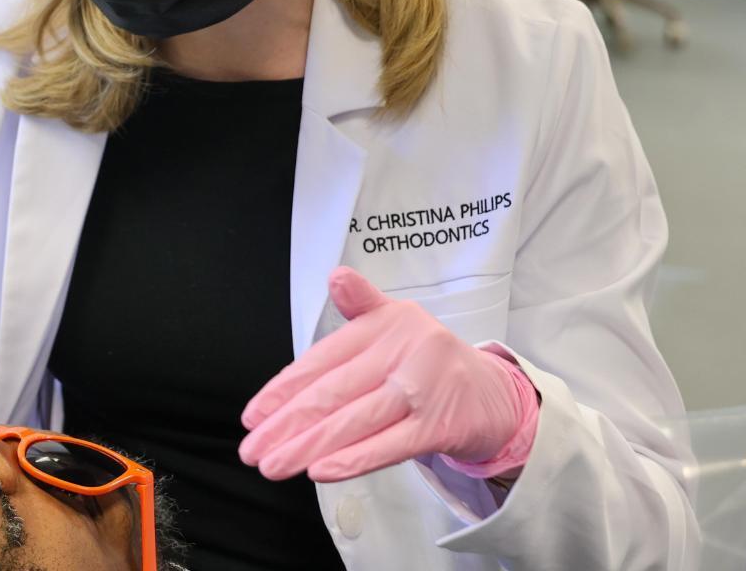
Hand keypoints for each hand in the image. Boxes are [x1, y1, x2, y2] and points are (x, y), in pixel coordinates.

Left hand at [238, 268, 538, 482]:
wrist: (492, 393)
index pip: (322, 360)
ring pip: (354, 421)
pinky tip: (320, 469)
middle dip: (286, 425)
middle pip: (332, 393)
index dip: (283, 390)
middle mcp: (402, 352)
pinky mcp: (438, 426)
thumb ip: (360, 304)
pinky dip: (353, 459)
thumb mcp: (397, 323)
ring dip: (308, 446)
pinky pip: (389, 445)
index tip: (252, 416)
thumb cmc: (430, 360)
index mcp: (384, 326)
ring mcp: (421, 389)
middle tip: (252, 449)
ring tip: (274, 464)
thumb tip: (336, 275)